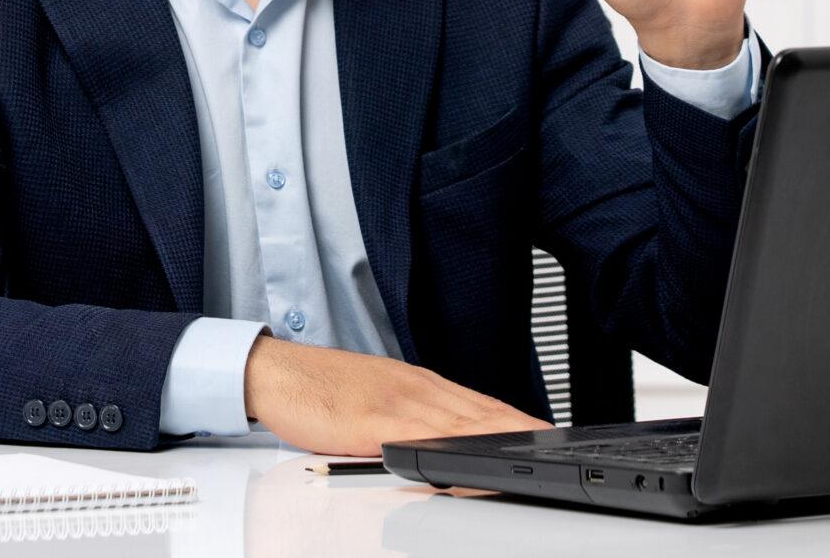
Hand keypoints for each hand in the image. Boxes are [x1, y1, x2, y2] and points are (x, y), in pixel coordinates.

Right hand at [242, 335, 548, 456]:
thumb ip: (408, 414)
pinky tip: (472, 458)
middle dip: (520, 428)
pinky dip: (452, 449)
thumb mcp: (374, 397)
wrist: (275, 371)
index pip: (478, 403)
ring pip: (460, 423)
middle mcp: (415, 390)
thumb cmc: (319, 386)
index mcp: (417, 385)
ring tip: (532, 448)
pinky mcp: (373, 422)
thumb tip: (438, 437)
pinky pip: (421, 440)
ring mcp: (396, 404)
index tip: (545, 429)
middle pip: (480, 412)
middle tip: (555, 441)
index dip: (516, 418)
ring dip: (499, 436)